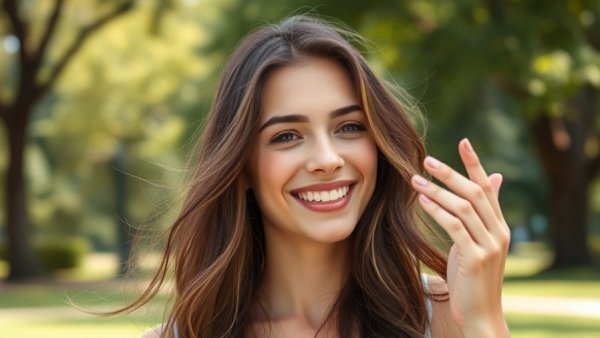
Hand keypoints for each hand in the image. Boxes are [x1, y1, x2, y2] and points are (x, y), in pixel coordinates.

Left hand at [411, 138, 509, 336]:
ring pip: (464, 207)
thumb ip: (483, 212)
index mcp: (499, 225)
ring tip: (415, 179)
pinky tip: (422, 201)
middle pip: (475, 193)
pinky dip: (438, 211)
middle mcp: (499, 231)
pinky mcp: (477, 258)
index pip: (487, 187)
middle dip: (450, 173)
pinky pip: (456, 227)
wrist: (480, 313)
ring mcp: (490, 245)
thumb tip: (494, 177)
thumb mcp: (479, 240)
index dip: (475, 163)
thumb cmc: (473, 276)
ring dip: (437, 191)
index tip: (463, 141)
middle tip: (426, 160)